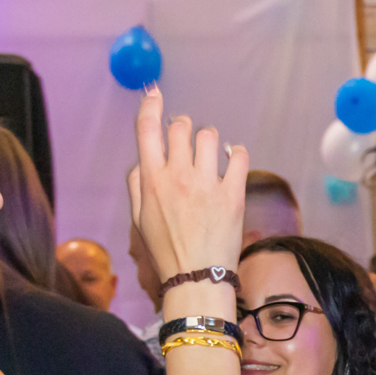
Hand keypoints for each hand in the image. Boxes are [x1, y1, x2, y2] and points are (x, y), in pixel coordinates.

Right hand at [130, 86, 247, 297]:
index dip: (150, 106)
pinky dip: (235, 152)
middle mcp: (178, 176)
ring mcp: (206, 184)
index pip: (147, 129)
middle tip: (186, 143)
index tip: (155, 95)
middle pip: (180, 127)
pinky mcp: (232, 193)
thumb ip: (137, 184)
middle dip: (182, 128)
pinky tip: (231, 160)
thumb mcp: (139, 219)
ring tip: (208, 157)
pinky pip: (238, 155)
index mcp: (151, 180)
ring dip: (207, 140)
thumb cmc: (166, 252)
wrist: (196, 279)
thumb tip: (142, 159)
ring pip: (208, 136)